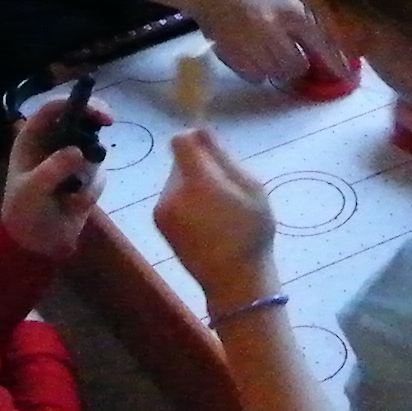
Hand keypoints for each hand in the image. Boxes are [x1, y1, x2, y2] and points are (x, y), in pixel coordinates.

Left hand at [0, 90, 105, 261]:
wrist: (35, 244)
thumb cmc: (23, 212)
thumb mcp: (32, 191)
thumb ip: (52, 170)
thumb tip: (78, 152)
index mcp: (33, 138)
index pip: (54, 109)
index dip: (76, 103)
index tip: (98, 112)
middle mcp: (53, 144)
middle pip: (81, 118)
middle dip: (95, 121)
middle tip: (109, 123)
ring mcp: (71, 160)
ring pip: (94, 149)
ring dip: (89, 171)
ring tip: (72, 193)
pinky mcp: (86, 178)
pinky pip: (100, 176)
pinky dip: (92, 190)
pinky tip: (75, 204)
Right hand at [148, 0, 343, 88]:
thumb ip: (299, 16)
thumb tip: (319, 42)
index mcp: (287, 9)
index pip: (319, 41)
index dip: (334, 60)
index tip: (346, 73)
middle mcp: (271, 29)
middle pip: (296, 65)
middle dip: (298, 63)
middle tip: (291, 54)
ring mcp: (250, 44)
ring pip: (275, 73)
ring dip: (277, 68)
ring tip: (267, 51)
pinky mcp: (232, 55)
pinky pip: (254, 76)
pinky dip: (257, 71)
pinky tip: (252, 55)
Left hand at [155, 127, 275, 310]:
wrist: (234, 280)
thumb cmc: (252, 233)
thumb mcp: (252, 189)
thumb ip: (223, 157)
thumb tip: (201, 130)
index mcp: (197, 181)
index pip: (181, 141)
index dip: (196, 139)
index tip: (212, 152)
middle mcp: (172, 192)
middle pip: (179, 161)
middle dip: (198, 167)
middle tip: (225, 190)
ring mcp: (162, 209)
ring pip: (176, 180)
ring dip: (192, 185)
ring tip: (217, 210)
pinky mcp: (159, 223)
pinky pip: (171, 198)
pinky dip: (185, 202)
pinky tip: (204, 222)